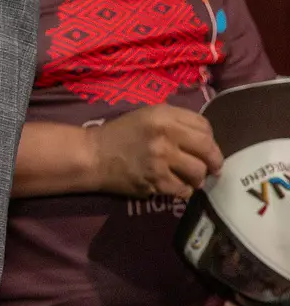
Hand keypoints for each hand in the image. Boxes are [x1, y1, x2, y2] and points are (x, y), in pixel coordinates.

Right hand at [93, 105, 221, 197]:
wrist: (92, 155)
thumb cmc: (121, 134)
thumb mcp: (147, 117)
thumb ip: (176, 122)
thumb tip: (206, 140)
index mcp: (163, 115)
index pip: (204, 126)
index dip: (209, 138)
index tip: (204, 147)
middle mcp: (165, 134)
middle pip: (208, 149)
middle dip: (214, 161)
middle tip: (213, 167)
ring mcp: (161, 159)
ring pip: (199, 172)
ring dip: (197, 178)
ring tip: (188, 178)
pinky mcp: (156, 180)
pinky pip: (184, 190)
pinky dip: (183, 190)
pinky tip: (174, 186)